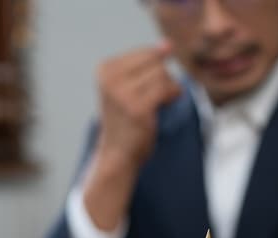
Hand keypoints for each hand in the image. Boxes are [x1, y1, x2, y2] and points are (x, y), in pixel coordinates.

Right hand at [93, 41, 181, 170]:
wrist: (117, 154)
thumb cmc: (126, 119)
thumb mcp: (128, 85)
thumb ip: (147, 62)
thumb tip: (168, 44)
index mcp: (104, 68)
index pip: (145, 53)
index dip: (154, 71)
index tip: (142, 90)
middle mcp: (110, 78)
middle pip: (155, 62)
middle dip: (162, 79)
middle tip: (152, 98)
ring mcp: (122, 93)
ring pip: (162, 75)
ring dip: (169, 89)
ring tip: (158, 103)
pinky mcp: (138, 108)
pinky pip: (167, 89)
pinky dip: (173, 96)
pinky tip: (164, 106)